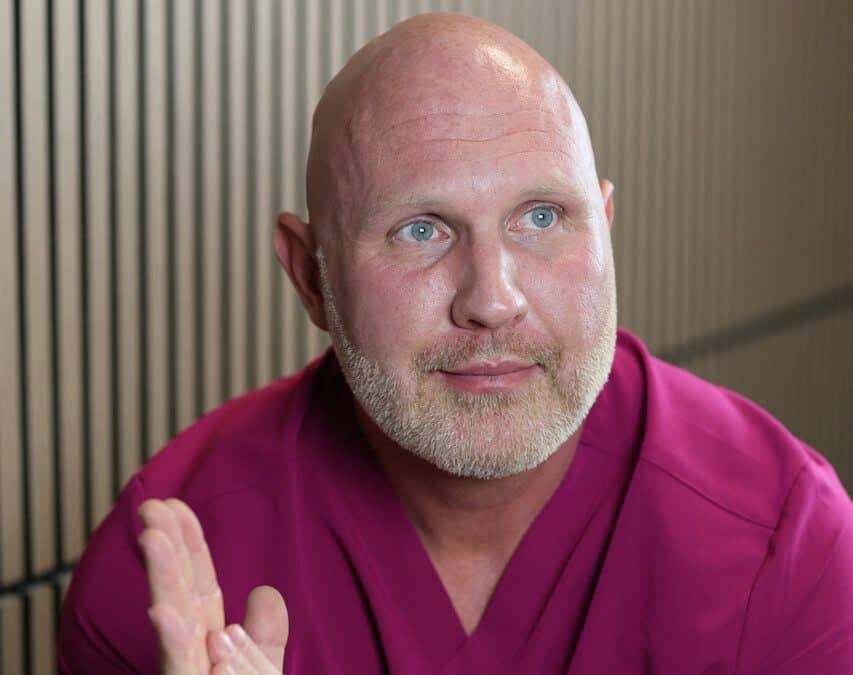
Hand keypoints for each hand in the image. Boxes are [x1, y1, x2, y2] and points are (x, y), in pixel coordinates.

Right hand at [138, 498, 288, 673]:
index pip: (197, 583)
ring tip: (152, 538)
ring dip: (163, 580)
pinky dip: (173, 643)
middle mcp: (191, 655)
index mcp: (207, 642)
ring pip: (174, 626)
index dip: (188, 544)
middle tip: (150, 506)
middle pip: (179, 595)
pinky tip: (160, 612)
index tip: (174, 504)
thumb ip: (264, 635)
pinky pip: (181, 669)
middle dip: (165, 549)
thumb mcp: (260, 671)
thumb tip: (264, 591)